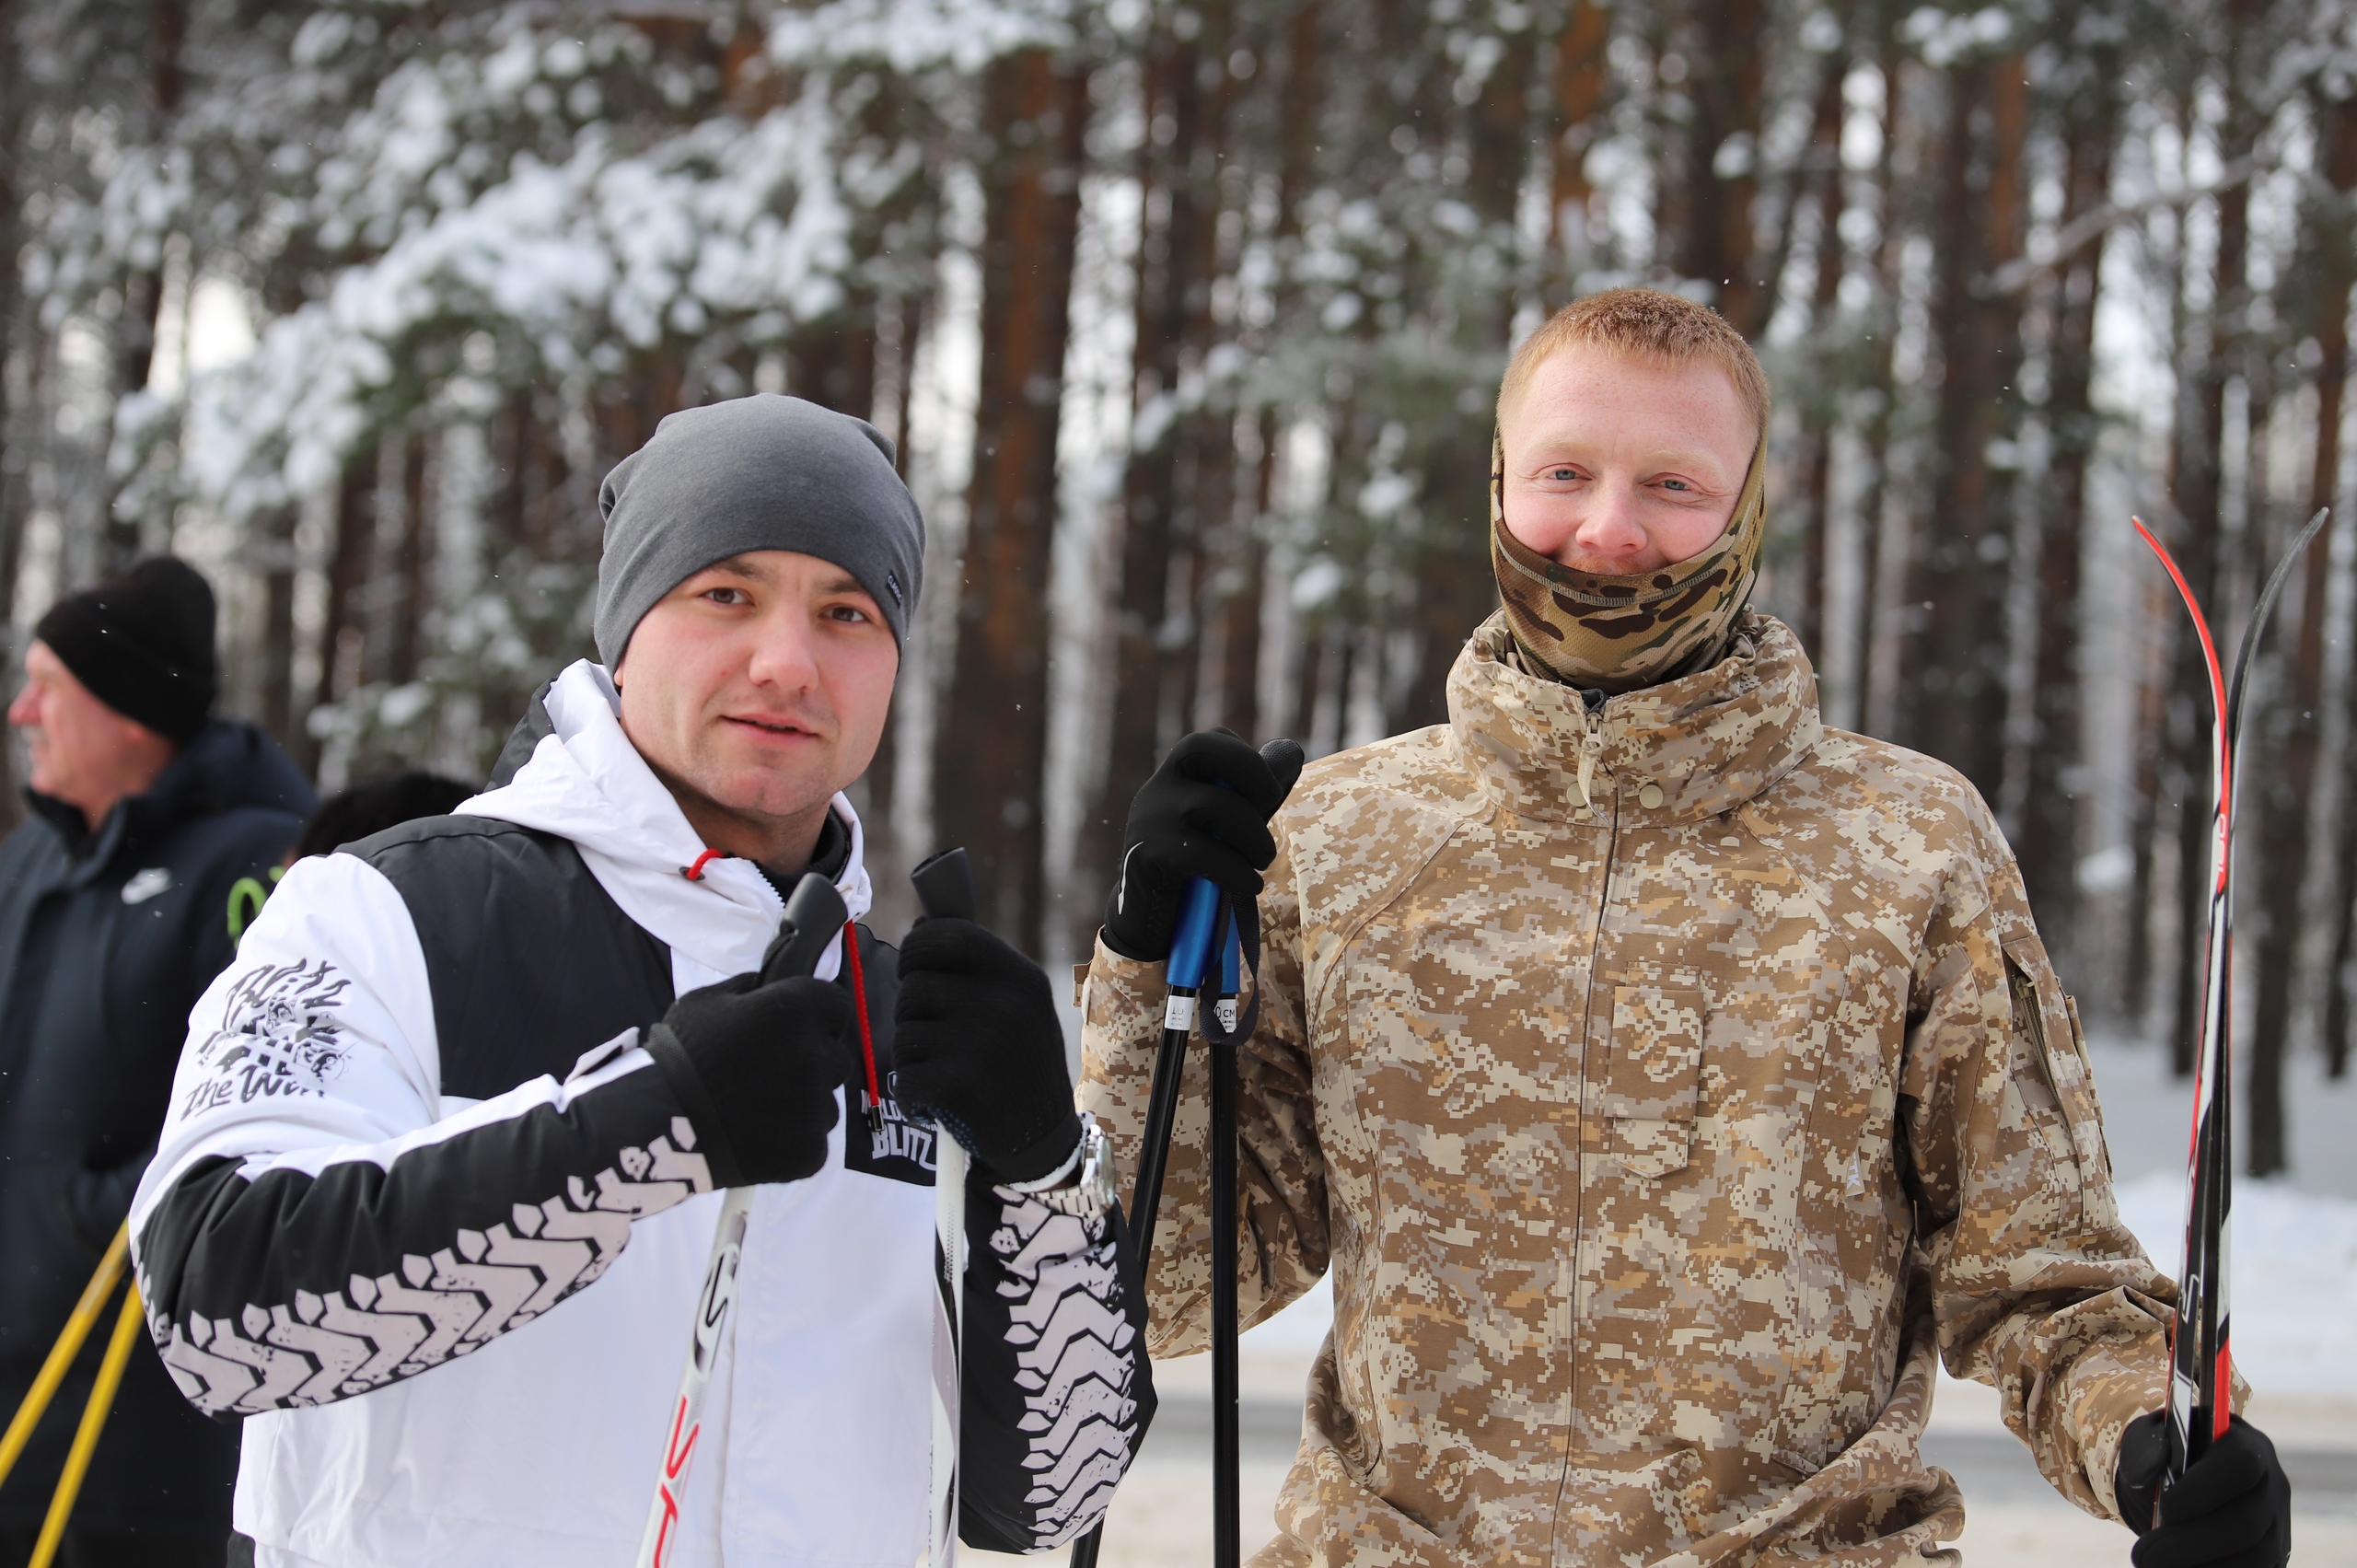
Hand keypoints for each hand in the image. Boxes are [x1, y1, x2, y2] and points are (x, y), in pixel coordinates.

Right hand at [645, 961, 849, 1188]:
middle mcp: (816, 1055)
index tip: (798, 1027)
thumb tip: (768, 986)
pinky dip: (793, 1137)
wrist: (659, 1124)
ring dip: (804, 1102)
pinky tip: (759, 1133)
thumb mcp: (707, 1002)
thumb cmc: (681, 1055)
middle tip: (771, 1073)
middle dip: (812, 1060)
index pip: (837, 1005)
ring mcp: (817, 1106)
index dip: (818, 1015)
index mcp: (796, 1011)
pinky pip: (814, 1137)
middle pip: (835, 1055)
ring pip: (826, 1100)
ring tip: (759, 1108)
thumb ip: (749, 989)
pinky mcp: (811, 1149)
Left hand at [892, 918, 1077, 1183]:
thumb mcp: (1018, 1004)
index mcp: (1019, 976)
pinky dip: (911, 1095)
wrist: (1043, 1140)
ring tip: (943, 1072)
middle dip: (912, 1014)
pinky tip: (935, 1102)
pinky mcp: (961, 1084)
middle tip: (937, 1039)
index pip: (945, 935)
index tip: (915, 970)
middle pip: (913, 986)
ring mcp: (984, 1043)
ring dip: (912, 1058)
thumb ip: (976, 967)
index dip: (916, 950)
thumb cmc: (1019, 1064)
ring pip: (904, 1033)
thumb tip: (920, 924)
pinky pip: (903, 1077)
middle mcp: (1005, 1003)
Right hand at [1101, 728, 1304, 960]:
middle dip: (1248, 768)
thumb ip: (1257, 794)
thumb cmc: (1196, 869)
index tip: (1267, 792)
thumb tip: (1293, 751)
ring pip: (1212, 804)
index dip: (1246, 757)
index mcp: (1175, 779)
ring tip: (1263, 860)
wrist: (1150, 920)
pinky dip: (1237, 871)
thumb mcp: (1227, 828)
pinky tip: (1250, 885)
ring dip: (1253, 835)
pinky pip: (1203, 854)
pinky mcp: (1148, 856)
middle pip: (1200, 747)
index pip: (1209, 741)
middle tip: (1271, 802)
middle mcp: (1158, 790)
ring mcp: (1149, 820)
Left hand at [2115, 1412, 2290, 1567]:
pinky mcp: (2275, 1557)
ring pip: (2255, 1559)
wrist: (2183, 1484)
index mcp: (2244, 1445)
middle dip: (2190, 1544)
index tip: (2166, 1508)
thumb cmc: (2166, 1458)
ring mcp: (2278, 1526)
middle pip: (2246, 1525)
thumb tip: (2142, 1476)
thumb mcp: (2150, 1441)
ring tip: (2155, 1565)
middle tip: (2143, 1555)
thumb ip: (2145, 1449)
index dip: (2203, 1490)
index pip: (2241, 1464)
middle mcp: (2272, 1486)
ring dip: (2200, 1567)